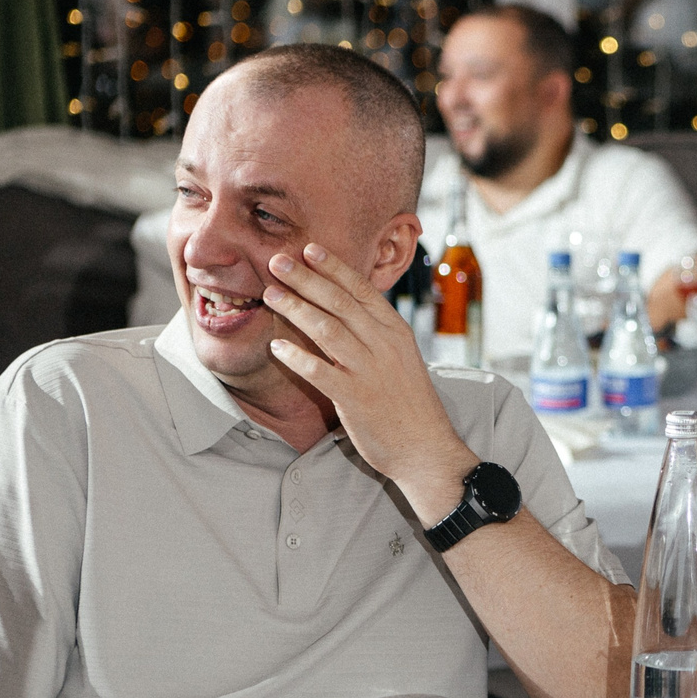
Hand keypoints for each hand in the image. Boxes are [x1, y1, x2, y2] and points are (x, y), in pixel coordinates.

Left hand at [264, 244, 474, 517]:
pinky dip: (297, 357)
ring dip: (296, 308)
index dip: (333, 267)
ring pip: (326, 329)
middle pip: (339, 302)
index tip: (309, 248)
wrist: (426, 448)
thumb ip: (377, 335)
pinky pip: (319, 371)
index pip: (362, 290)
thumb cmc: (410, 405)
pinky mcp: (354, 398)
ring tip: (271, 294)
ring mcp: (369, 370)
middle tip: (277, 261)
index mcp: (397, 332)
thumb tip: (348, 311)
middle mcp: (384, 345)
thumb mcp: (402, 359)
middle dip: (306, 279)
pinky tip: (277, 347)